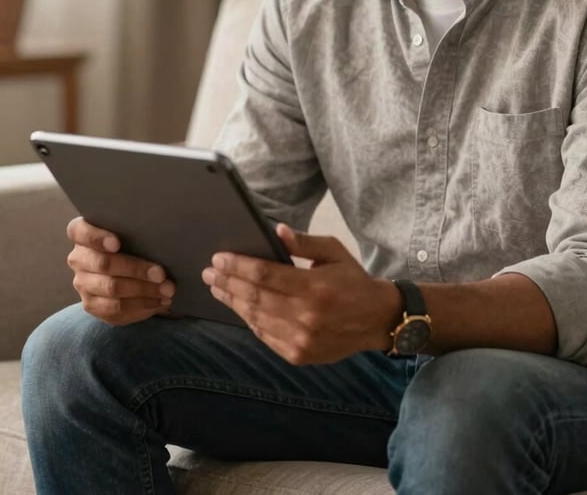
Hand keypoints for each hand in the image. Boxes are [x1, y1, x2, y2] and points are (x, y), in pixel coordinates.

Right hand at [66, 216, 175, 324]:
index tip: (117, 244)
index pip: (80, 231)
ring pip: (112, 288)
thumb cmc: (133, 243)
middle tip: (161, 274)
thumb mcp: (133, 233)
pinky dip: (142, 305)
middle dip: (136, 269)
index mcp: (83, 234)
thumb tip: (164, 237)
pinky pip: (116, 308)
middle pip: (104, 263)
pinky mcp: (92, 305)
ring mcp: (83, 283)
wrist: (128, 271)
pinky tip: (159, 301)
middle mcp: (79, 258)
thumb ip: (138, 231)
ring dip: (144, 290)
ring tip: (167, 290)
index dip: (97, 238)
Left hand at [202, 223, 399, 364]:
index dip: (238, 266)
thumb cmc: (353, 281)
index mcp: (314, 287)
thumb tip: (277, 232)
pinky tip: (239, 307)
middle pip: (254, 297)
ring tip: (218, 288)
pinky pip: (264, 336)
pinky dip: (249, 320)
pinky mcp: (297, 354)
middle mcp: (305, 316)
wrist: (376, 320)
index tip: (219, 258)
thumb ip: (305, 242)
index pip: (265, 275)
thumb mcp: (334, 252)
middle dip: (227, 283)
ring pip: (255, 318)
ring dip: (232, 302)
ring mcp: (300, 339)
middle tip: (210, 272)